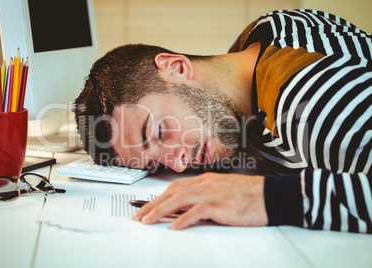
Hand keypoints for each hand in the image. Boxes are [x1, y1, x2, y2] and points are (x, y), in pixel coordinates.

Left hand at [132, 172, 267, 229]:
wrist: (273, 195)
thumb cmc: (251, 196)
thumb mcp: (224, 193)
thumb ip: (206, 199)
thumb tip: (188, 211)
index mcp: (206, 181)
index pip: (175, 187)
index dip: (158, 197)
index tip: (146, 207)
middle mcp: (206, 184)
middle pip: (172, 192)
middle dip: (152, 204)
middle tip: (138, 215)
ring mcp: (213, 193)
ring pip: (179, 199)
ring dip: (159, 210)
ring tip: (147, 221)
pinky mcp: (221, 205)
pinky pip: (197, 211)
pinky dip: (183, 218)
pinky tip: (173, 226)